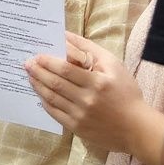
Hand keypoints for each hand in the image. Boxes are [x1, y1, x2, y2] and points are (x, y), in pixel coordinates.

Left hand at [25, 31, 150, 153]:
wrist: (136, 127)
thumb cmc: (126, 92)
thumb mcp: (113, 64)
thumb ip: (88, 49)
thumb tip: (66, 36)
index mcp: (97, 82)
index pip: (65, 70)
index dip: (48, 62)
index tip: (37, 55)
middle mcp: (87, 100)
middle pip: (55, 83)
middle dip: (38, 72)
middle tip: (27, 63)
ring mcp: (80, 116)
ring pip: (52, 98)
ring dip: (38, 86)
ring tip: (30, 76)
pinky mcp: (77, 128)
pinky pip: (55, 113)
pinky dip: (45, 102)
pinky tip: (40, 94)